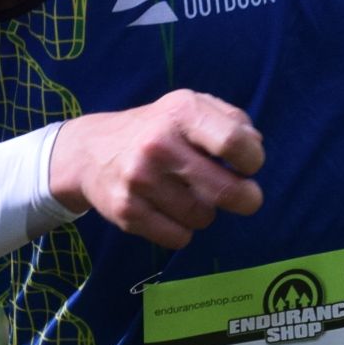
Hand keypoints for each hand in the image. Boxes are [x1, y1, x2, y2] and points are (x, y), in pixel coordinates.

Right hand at [49, 90, 264, 249]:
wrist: (89, 151)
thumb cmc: (157, 129)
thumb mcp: (190, 107)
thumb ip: (231, 120)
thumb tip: (254, 148)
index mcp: (181, 111)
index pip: (235, 143)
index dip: (253, 161)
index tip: (247, 166)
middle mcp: (159, 144)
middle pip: (227, 190)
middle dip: (246, 199)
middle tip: (243, 197)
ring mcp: (140, 179)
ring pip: (203, 217)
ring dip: (206, 212)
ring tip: (189, 195)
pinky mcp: (126, 211)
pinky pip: (178, 237)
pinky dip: (182, 230)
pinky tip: (169, 211)